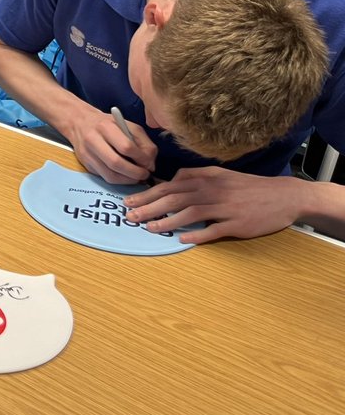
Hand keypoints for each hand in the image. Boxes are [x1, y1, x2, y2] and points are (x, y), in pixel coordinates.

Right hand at [65, 106, 155, 184]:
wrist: (79, 122)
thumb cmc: (107, 124)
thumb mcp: (128, 125)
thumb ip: (143, 142)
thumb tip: (150, 164)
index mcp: (106, 127)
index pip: (126, 147)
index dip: (141, 158)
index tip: (149, 163)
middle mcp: (93, 140)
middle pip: (116, 163)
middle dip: (135, 173)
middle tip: (145, 174)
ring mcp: (87, 154)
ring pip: (110, 175)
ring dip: (127, 180)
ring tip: (137, 177)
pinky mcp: (85, 164)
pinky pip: (105, 177)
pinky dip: (119, 180)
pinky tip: (126, 176)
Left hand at [124, 167, 308, 243]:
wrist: (283, 196)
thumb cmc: (247, 187)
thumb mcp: (220, 175)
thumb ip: (195, 176)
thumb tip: (171, 181)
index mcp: (206, 178)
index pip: (170, 185)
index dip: (148, 194)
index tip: (129, 201)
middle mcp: (212, 190)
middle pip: (174, 198)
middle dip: (149, 207)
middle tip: (130, 216)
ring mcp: (225, 207)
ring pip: (190, 213)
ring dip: (167, 221)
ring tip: (150, 228)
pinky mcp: (237, 224)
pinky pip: (213, 230)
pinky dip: (197, 235)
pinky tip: (182, 239)